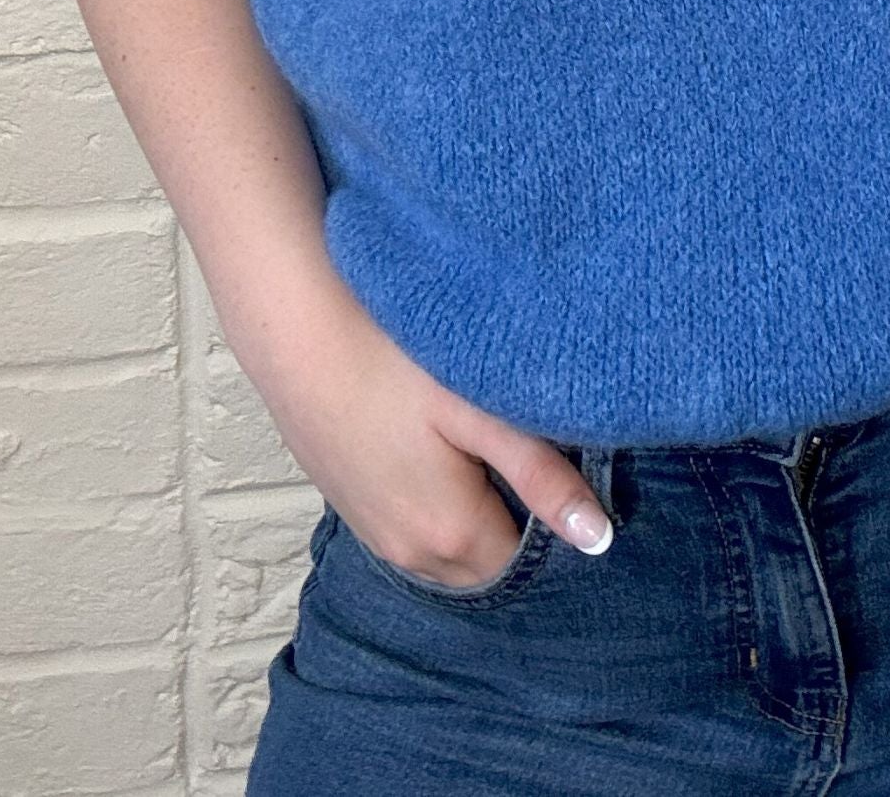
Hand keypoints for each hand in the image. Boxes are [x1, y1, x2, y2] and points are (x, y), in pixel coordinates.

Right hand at [238, 267, 613, 582]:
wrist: (292, 328)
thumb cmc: (389, 359)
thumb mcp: (476, 408)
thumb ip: (539, 474)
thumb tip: (597, 538)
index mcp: (451, 536)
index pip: (527, 560)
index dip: (554, 517)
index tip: (566, 463)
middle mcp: (410, 554)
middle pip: (487, 560)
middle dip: (515, 522)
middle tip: (529, 447)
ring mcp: (373, 532)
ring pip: (448, 545)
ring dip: (474, 511)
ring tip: (485, 440)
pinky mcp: (350, 504)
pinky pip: (413, 524)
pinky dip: (437, 500)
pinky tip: (437, 442)